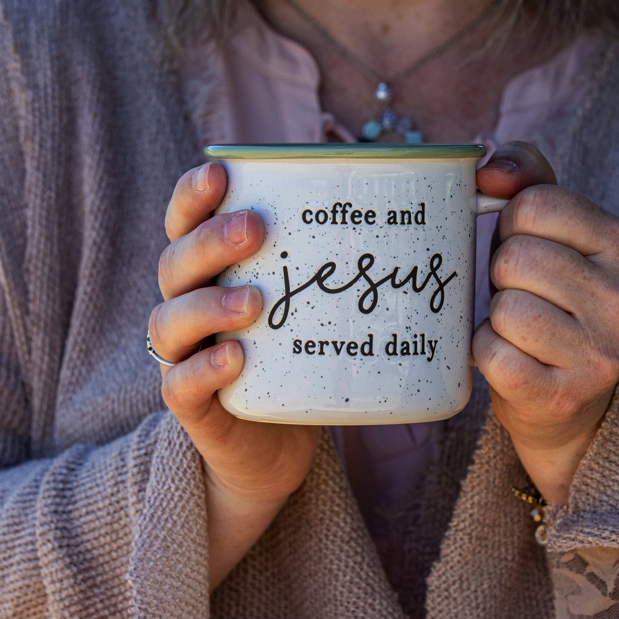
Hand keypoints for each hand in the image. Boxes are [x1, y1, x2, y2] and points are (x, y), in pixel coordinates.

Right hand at [150, 161, 318, 588]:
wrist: (279, 447)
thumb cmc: (302, 358)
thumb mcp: (319, 306)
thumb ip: (349, 264)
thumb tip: (449, 216)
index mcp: (212, 272)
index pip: (185, 223)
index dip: (193, 195)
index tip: (221, 171)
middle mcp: (188, 307)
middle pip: (176, 264)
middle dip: (210, 241)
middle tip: (255, 229)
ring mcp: (185, 358)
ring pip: (169, 322)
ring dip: (208, 305)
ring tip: (253, 301)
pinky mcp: (195, 408)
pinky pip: (181, 386)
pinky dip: (204, 370)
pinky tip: (236, 359)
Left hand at [473, 143, 618, 504]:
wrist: (572, 399)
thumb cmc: (553, 298)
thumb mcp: (556, 230)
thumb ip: (527, 176)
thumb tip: (487, 167)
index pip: (535, 204)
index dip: (512, 224)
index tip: (528, 248)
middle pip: (516, 258)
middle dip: (502, 274)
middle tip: (522, 295)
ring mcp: (599, 355)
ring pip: (504, 309)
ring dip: (495, 317)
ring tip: (520, 328)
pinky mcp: (561, 397)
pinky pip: (491, 354)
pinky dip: (486, 354)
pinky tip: (513, 358)